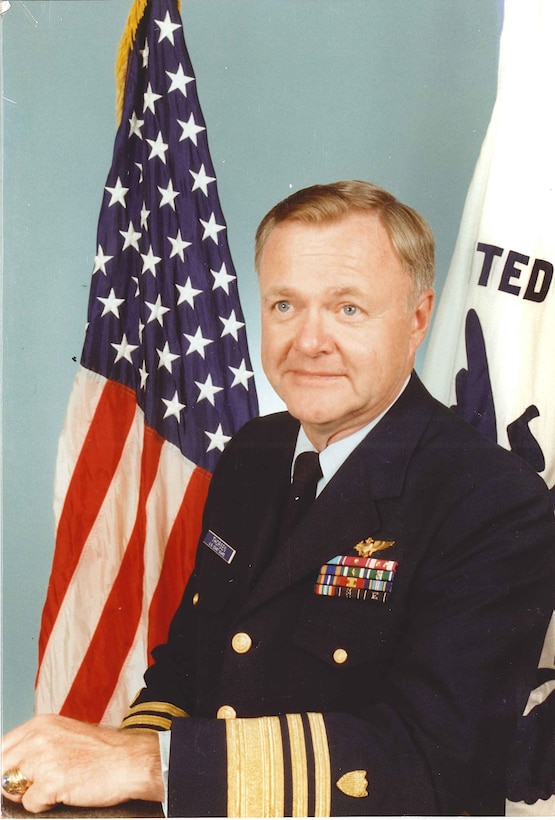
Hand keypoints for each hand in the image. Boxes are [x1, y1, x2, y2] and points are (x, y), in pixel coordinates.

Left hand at [1, 714, 163, 813]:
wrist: (131, 761)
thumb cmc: (104, 752)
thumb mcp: (65, 735)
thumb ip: (38, 745)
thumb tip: (13, 767)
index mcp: (41, 724)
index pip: (2, 748)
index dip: (6, 767)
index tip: (14, 778)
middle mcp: (38, 738)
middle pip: (2, 768)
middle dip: (13, 782)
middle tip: (37, 785)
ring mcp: (43, 759)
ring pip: (11, 787)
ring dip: (29, 793)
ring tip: (55, 786)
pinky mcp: (51, 782)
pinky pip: (30, 804)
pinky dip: (44, 805)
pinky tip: (65, 793)